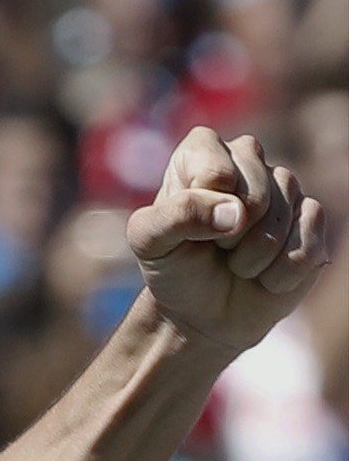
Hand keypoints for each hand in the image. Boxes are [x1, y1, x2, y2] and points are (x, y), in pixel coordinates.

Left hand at [128, 128, 328, 356]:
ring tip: (237, 262)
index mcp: (201, 151)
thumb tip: (237, 212)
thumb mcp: (148, 241)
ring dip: (254, 257)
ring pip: (284, 219)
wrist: (203, 308)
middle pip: (256, 195)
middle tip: (215, 247)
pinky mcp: (311, 218)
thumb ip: (177, 216)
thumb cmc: (173, 265)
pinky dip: (281, 272)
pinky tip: (265, 275)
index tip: (189, 227)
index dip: (204, 210)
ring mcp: (284, 187)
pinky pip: (308, 243)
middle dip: (231, 236)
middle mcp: (247, 159)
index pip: (216, 173)